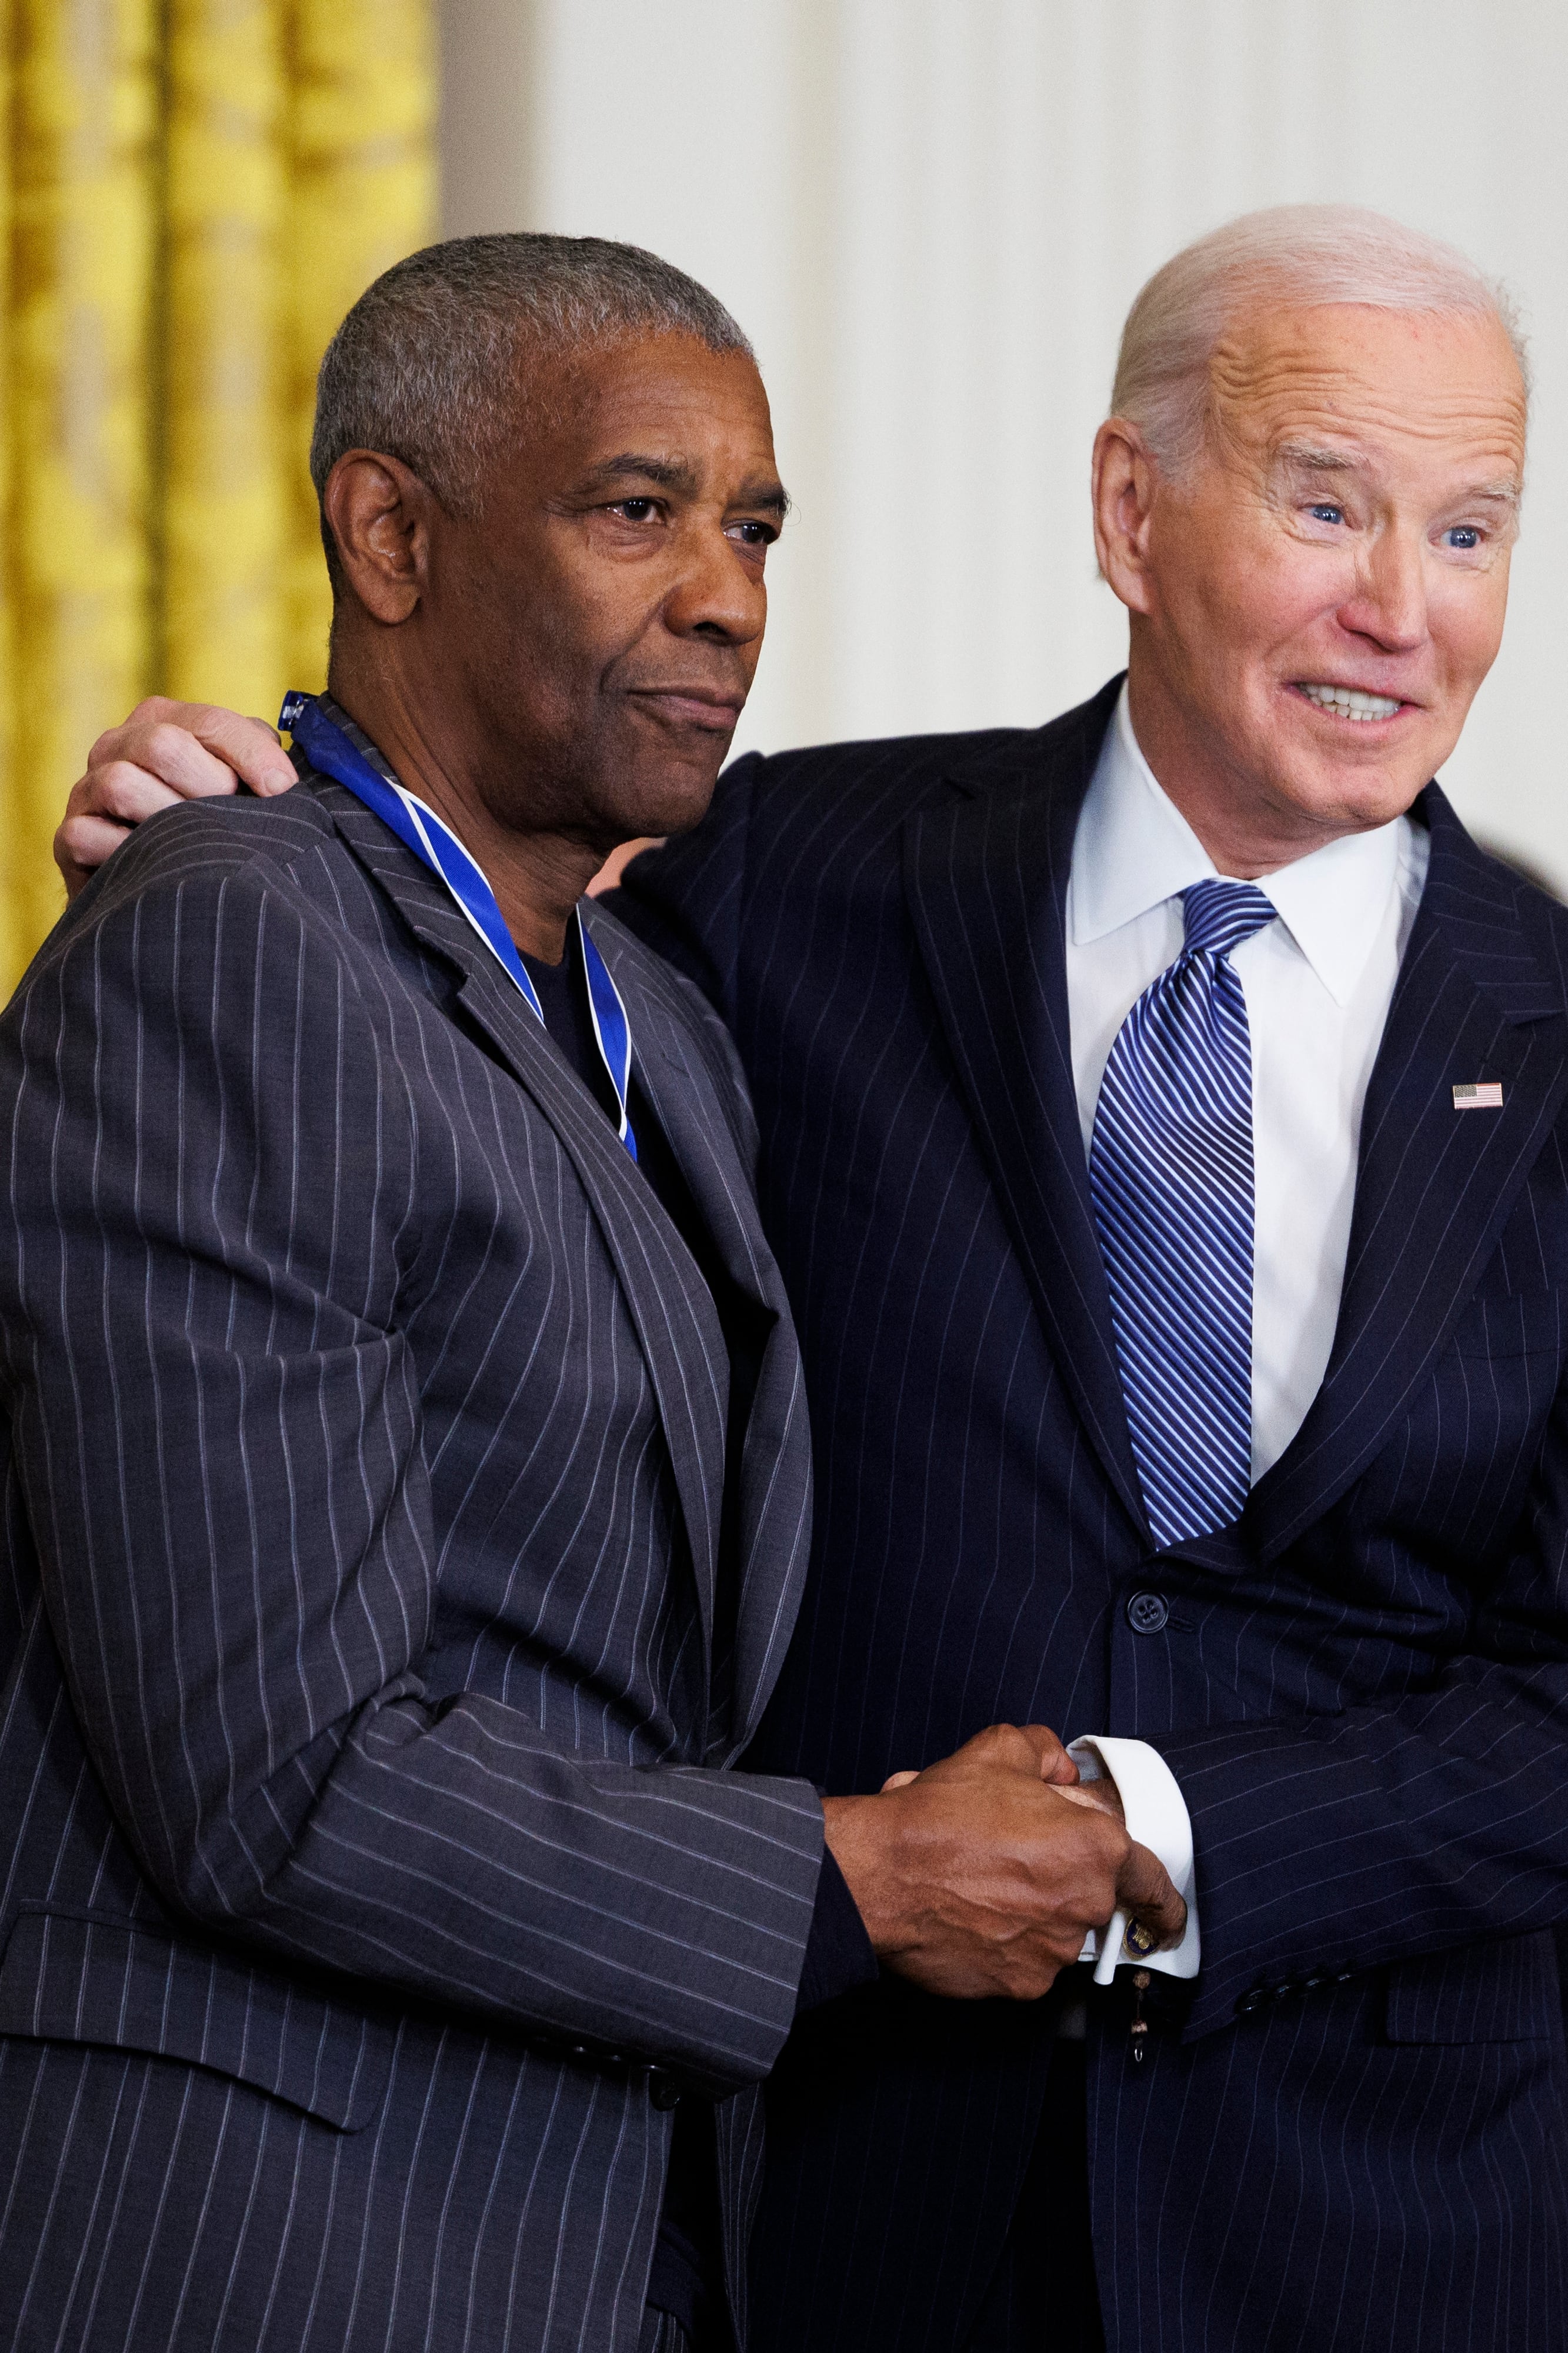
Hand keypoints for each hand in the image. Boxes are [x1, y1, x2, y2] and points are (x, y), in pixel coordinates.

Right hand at [56, 699, 297, 895]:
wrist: (164, 891)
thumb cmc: (212, 829)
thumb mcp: (242, 786)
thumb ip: (260, 761)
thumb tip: (284, 780)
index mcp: (162, 721)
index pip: (209, 723)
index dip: (250, 755)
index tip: (281, 789)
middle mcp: (118, 746)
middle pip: (162, 745)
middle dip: (208, 788)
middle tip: (231, 822)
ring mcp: (88, 789)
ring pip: (122, 784)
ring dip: (170, 820)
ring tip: (197, 847)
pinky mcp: (69, 837)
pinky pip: (88, 836)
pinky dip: (126, 853)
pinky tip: (158, 869)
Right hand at [825, 1723, 1185, 2000]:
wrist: (880, 1876)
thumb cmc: (939, 1816)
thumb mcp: (998, 1750)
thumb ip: (1046, 1754)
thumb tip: (1061, 1772)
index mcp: (1095, 1849)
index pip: (1153, 1883)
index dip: (1161, 1897)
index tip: (1164, 1911)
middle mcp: (1082, 1906)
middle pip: (1092, 1898)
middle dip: (1064, 1880)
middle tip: (1016, 1857)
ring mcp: (1052, 1952)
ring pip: (1056, 1930)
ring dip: (1031, 1910)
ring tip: (980, 1879)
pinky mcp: (1018, 1985)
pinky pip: (1025, 1960)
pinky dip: (1005, 1941)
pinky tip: (970, 1911)